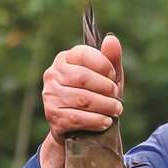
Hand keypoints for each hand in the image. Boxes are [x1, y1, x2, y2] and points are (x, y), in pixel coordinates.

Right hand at [38, 35, 123, 167]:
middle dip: (106, 88)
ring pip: (82, 99)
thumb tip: (111, 39)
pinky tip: (106, 122)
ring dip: (105, 106)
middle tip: (117, 97)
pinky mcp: (52, 116)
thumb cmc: (96, 96)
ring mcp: (50, 96)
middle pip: (83, 78)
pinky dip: (96, 120)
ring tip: (116, 110)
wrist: (79, 128)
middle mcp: (52, 75)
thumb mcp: (107, 77)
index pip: (82, 54)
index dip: (103, 65)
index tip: (113, 76)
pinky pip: (77, 118)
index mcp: (64, 59)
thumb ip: (110, 59)